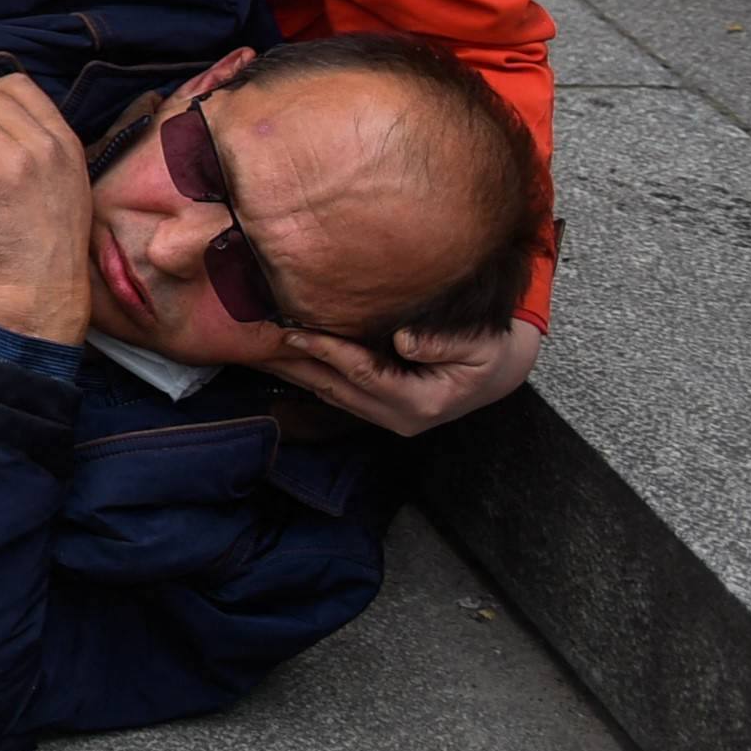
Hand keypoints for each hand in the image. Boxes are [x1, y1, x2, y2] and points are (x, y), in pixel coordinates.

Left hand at [271, 312, 541, 435]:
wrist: (495, 375)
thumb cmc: (488, 354)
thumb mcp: (480, 345)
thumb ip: (444, 342)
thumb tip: (404, 342)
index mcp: (422, 402)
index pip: (363, 374)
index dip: (327, 351)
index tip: (293, 332)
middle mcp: (398, 417)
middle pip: (336, 389)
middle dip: (295, 366)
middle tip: (255, 341)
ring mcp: (386, 418)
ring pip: (329, 394)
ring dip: (294, 374)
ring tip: (257, 351)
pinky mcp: (378, 410)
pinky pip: (335, 393)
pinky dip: (308, 375)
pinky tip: (283, 360)